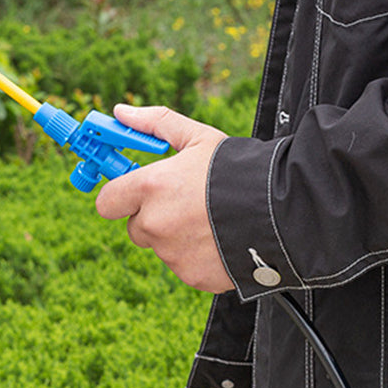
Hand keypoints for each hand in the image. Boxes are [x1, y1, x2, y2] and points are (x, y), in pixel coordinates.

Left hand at [95, 105, 234, 293]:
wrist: (279, 212)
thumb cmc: (237, 171)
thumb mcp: (199, 137)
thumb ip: (156, 123)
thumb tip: (122, 112)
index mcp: (150, 187)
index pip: (107, 202)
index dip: (119, 198)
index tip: (132, 194)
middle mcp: (155, 224)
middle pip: (136, 229)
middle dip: (154, 219)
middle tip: (185, 207)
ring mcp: (173, 254)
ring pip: (164, 249)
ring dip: (179, 239)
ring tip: (212, 224)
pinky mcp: (193, 276)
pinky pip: (186, 268)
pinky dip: (199, 259)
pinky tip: (221, 242)